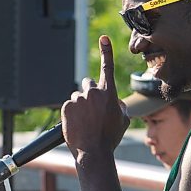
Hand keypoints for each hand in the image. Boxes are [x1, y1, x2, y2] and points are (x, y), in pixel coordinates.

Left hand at [61, 35, 129, 157]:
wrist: (93, 152)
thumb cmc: (110, 137)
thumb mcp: (123, 120)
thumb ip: (119, 105)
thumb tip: (113, 100)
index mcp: (109, 93)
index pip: (107, 67)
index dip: (106, 51)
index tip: (103, 38)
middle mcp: (93, 92)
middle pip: (88, 83)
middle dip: (90, 92)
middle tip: (92, 108)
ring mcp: (79, 99)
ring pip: (78, 96)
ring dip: (81, 104)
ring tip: (85, 121)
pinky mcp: (66, 106)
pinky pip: (69, 105)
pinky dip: (72, 113)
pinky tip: (77, 124)